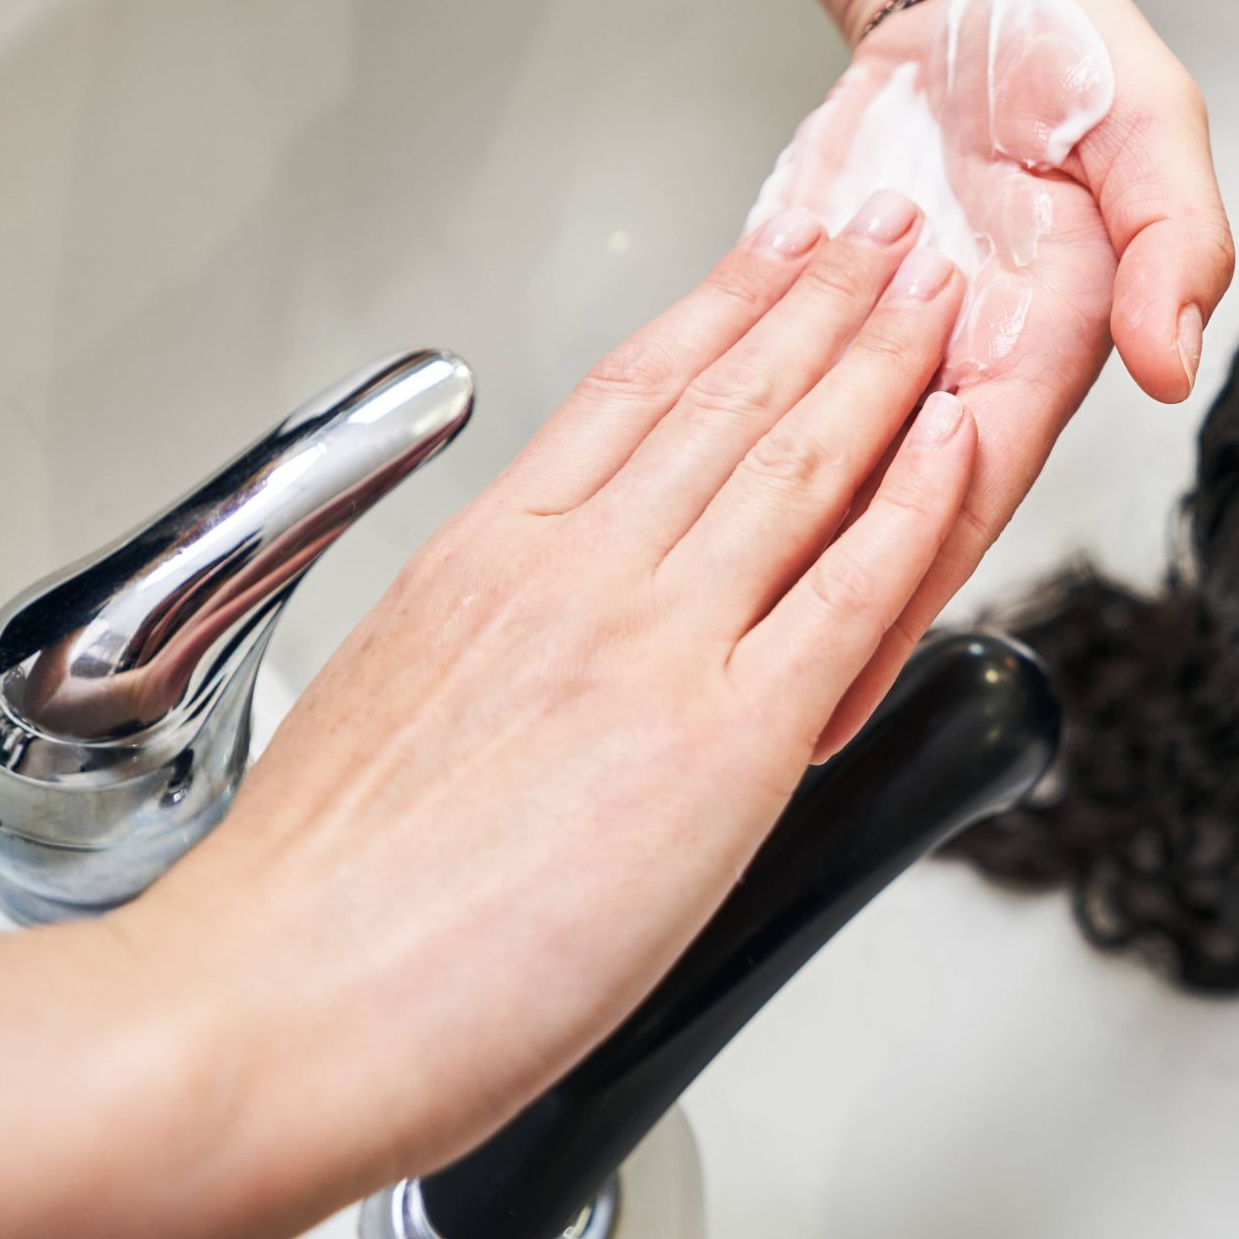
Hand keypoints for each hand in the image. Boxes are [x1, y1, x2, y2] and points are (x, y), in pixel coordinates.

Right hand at [117, 207, 975, 1238]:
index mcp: (487, 556)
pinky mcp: (729, 734)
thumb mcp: (382, 697)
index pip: (630, 389)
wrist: (280, 1004)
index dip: (720, 308)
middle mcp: (578, 571)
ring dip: (882, 362)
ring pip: (798, 459)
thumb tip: (531, 647)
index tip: (771, 257)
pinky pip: (853, 586)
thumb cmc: (311, 898)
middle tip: (883, 234)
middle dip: (822, 301)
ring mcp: (658, 640)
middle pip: (729, 396)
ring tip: (937, 292)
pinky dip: (917, 500)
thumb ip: (486, 642)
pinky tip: (958, 441)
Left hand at [748, 0, 1232, 750]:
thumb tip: (1174, 355)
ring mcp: (873, 353)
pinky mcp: (802, 317)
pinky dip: (706, 458)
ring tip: (684, 668)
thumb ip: (1173, 241)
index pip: (966, 490)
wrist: (968, 1)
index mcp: (1039, 351)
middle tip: (749, 727)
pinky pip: (750, 399)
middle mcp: (953, 372)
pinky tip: (652, 529)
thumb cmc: (1067, 60)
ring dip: (754, 565)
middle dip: (818, 622)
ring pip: (807, 478)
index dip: (908, 585)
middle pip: (880, 518)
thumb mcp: (1152, 128)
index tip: (850, 676)